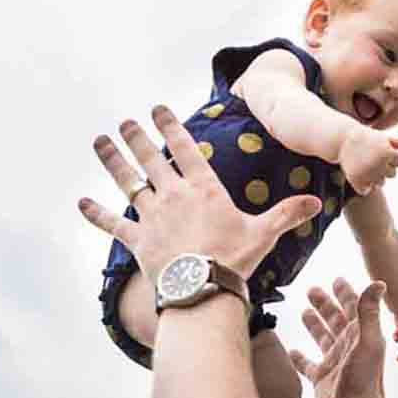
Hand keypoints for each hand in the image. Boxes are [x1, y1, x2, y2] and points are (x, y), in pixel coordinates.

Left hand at [78, 107, 319, 281]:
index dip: (170, 125)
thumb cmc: (234, 261)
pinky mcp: (137, 241)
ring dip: (113, 161)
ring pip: (127, 182)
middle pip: (151, 159)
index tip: (157, 108)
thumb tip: (316, 202)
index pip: (185, 148)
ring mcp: (151, 217)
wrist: (203, 290)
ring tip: (100, 142)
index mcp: (203, 189)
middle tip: (124, 122)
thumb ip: (287, 214)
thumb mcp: (265, 234)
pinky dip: (96, 214)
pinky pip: (112, 224)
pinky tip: (82, 203)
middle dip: (136, 136)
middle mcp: (173, 196)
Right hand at [289, 278, 388, 397]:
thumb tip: (379, 283)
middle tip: (312, 290)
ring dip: (314, 324)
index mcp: (360, 335)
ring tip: (304, 311)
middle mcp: (348, 347)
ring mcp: (334, 363)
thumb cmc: (364, 380)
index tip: (337, 280)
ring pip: (322, 338)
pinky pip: (308, 365)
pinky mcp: (322, 378)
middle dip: (325, 304)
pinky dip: (299, 358)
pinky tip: (291, 350)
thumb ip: (369, 311)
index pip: (353, 308)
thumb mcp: (367, 340)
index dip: (346, 294)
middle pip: (334, 320)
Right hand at [339, 128, 397, 194]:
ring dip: (375, 177)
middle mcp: (379, 164)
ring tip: (366, 165)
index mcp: (388, 153)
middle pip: (392, 174)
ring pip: (380, 183)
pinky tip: (359, 174)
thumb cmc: (366, 137)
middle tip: (372, 158)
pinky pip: (366, 191)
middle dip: (384, 167)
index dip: (390, 156)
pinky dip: (363, 186)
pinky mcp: (357, 181)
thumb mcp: (383, 138)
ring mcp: (368, 174)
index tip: (379, 150)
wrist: (343, 139)